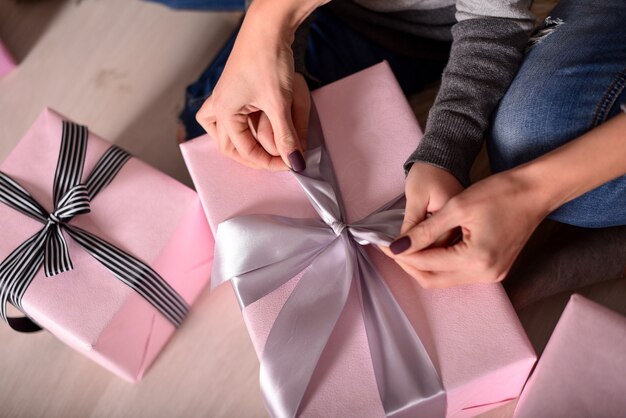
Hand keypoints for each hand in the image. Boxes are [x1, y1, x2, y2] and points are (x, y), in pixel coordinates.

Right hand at [196, 6, 309, 170]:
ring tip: (257, 151)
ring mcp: (223, 98)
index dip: (269, 162)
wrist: (267, 28)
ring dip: (237, 145)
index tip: (291, 163)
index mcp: (224, 112)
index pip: (245, 151)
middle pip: (229, 147)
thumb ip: (286, 136)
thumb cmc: (268, 60)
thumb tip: (295, 161)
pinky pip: (225, 118)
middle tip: (276, 162)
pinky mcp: (232, 90)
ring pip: (220, 132)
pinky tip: (249, 129)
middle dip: (252, 158)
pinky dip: (236, 129)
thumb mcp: (279, 103)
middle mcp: (218, 107)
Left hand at [386, 170, 549, 287]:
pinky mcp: (494, 269)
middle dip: (409, 264)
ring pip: (444, 278)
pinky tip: (427, 247)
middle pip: (433, 280)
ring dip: (423, 264)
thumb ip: (425, 231)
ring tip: (405, 246)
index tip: (383, 244)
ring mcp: (492, 275)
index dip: (401, 254)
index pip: (426, 264)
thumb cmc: (501, 192)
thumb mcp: (457, 207)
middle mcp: (485, 274)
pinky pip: (458, 272)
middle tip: (390, 248)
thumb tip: (398, 247)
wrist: (537, 190)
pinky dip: (439, 262)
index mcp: (476, 260)